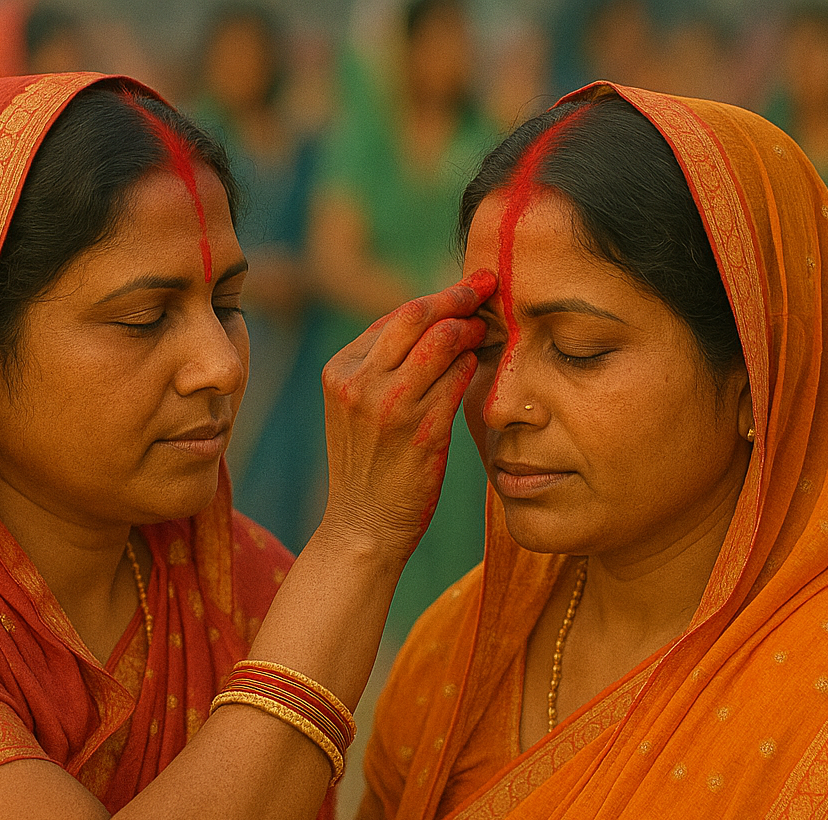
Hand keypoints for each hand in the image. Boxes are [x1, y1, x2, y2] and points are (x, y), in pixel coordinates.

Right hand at [318, 269, 495, 563]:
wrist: (363, 526)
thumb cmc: (368, 465)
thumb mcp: (355, 407)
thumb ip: (382, 365)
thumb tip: (433, 321)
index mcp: (341, 371)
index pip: (395, 317)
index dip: (436, 299)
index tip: (465, 288)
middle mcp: (360, 383)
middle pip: (418, 315)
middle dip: (458, 296)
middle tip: (486, 286)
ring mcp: (390, 407)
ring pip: (442, 342)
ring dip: (470, 330)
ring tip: (485, 328)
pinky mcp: (421, 431)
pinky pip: (458, 380)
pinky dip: (472, 365)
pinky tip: (479, 364)